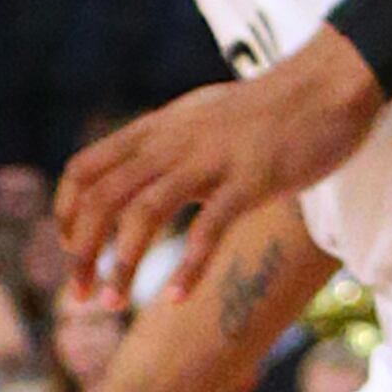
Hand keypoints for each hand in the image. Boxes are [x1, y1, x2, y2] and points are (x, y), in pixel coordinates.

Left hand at [59, 34, 380, 300]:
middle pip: (104, 197)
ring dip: (123, 262)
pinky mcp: (250, 180)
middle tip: (82, 297)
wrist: (325, 87)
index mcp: (155, 130)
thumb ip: (165, 145)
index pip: (85, 168)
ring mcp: (209, 160)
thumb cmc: (264, 112)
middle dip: (83, 251)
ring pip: (145, 212)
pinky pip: (209, 227)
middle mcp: (171, 143)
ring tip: (114, 304)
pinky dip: (188, 267)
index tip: (71, 250)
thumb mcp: (197, 120)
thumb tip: (135, 175)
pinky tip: (175, 299)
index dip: (67, 212)